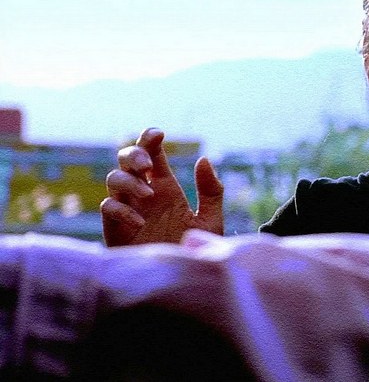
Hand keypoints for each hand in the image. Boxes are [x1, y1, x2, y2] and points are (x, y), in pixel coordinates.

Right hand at [100, 128, 223, 245]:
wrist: (182, 284)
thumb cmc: (196, 252)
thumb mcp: (211, 220)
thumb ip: (211, 191)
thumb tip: (203, 159)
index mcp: (166, 188)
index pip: (153, 154)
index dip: (150, 139)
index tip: (159, 134)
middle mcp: (145, 195)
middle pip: (127, 160)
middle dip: (134, 154)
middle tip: (147, 164)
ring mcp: (129, 210)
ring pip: (114, 178)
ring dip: (129, 181)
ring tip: (149, 195)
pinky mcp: (116, 229)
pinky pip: (108, 207)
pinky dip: (122, 210)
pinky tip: (141, 222)